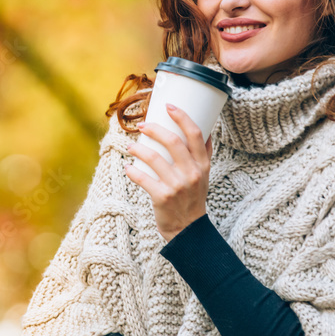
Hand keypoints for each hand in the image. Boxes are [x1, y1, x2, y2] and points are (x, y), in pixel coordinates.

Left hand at [125, 103, 212, 242]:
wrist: (188, 229)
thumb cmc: (194, 198)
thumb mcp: (205, 175)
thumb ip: (204, 154)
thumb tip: (205, 131)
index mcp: (203, 164)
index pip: (195, 134)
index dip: (181, 116)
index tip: (168, 106)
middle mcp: (192, 173)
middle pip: (172, 141)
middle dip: (153, 128)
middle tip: (142, 125)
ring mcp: (177, 185)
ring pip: (154, 157)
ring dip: (138, 148)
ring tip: (131, 146)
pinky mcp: (162, 197)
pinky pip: (143, 178)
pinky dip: (132, 171)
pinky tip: (129, 167)